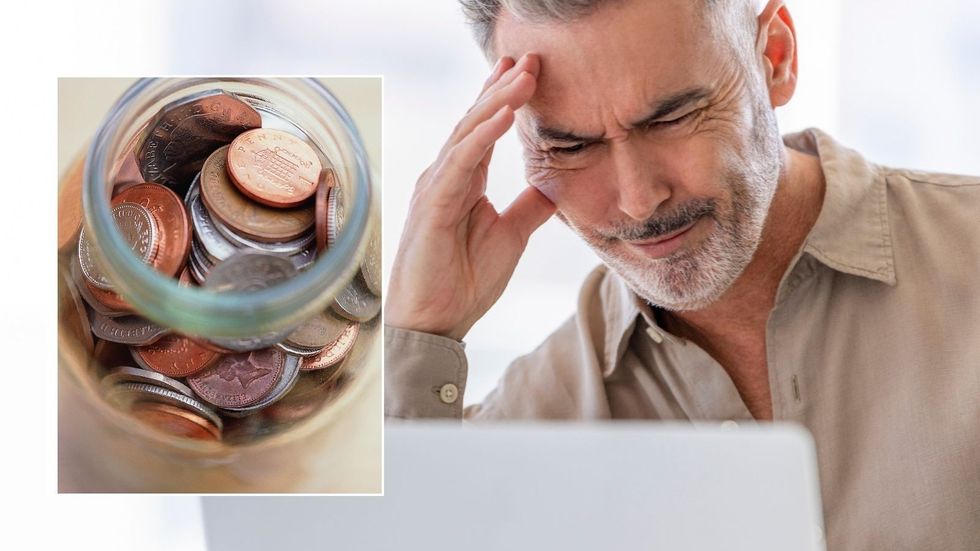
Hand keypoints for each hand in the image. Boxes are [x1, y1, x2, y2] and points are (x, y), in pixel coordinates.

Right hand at [385, 54, 555, 340]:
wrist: (436, 324)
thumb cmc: (463, 283)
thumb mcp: (510, 236)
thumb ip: (528, 208)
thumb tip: (554, 186)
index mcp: (462, 182)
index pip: (484, 130)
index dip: (504, 99)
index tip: (527, 70)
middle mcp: (445, 177)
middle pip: (475, 121)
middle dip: (502, 87)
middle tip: (529, 57)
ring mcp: (435, 188)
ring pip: (468, 133)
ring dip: (497, 101)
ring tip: (524, 73)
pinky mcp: (432, 205)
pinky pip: (461, 162)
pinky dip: (484, 136)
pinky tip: (505, 114)